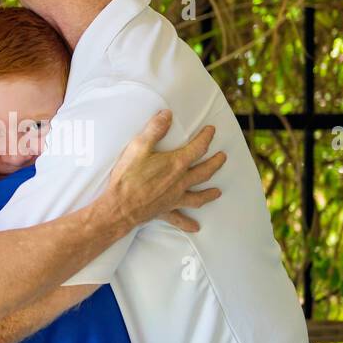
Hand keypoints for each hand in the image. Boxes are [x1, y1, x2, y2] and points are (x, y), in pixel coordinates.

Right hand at [103, 109, 224, 233]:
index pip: (198, 148)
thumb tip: (167, 114)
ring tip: (218, 192)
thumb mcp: (138, 147)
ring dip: (209, 193)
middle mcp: (180, 182)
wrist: (119, 207)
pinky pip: (180, 218)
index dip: (206, 137)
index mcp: (176, 164)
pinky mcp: (165, 211)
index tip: (212, 130)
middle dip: (215, 163)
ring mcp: (174, 198)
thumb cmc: (128, 177)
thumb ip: (154, 129)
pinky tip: (196, 228)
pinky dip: (188, 223)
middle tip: (223, 157)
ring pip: (198, 196)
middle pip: (204, 172)